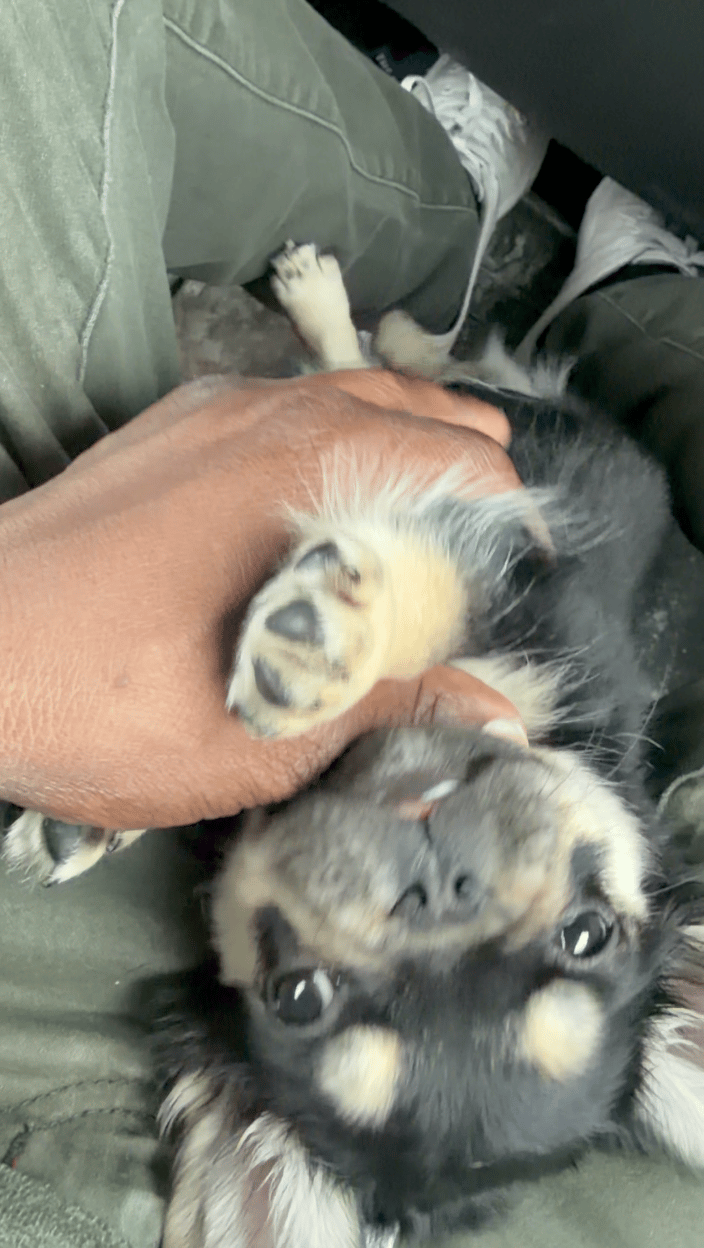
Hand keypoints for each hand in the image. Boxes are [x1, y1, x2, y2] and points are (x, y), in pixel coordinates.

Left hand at [0, 371, 521, 827]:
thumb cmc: (93, 700)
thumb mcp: (259, 732)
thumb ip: (386, 709)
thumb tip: (491, 713)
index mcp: (306, 477)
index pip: (455, 463)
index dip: (507, 514)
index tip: (520, 568)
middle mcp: (266, 416)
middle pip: (412, 406)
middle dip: (468, 459)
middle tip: (492, 526)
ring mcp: (208, 409)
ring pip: (346, 389)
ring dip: (405, 432)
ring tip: (433, 489)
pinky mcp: (166, 424)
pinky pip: (282, 398)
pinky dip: (334, 424)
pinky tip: (326, 479)